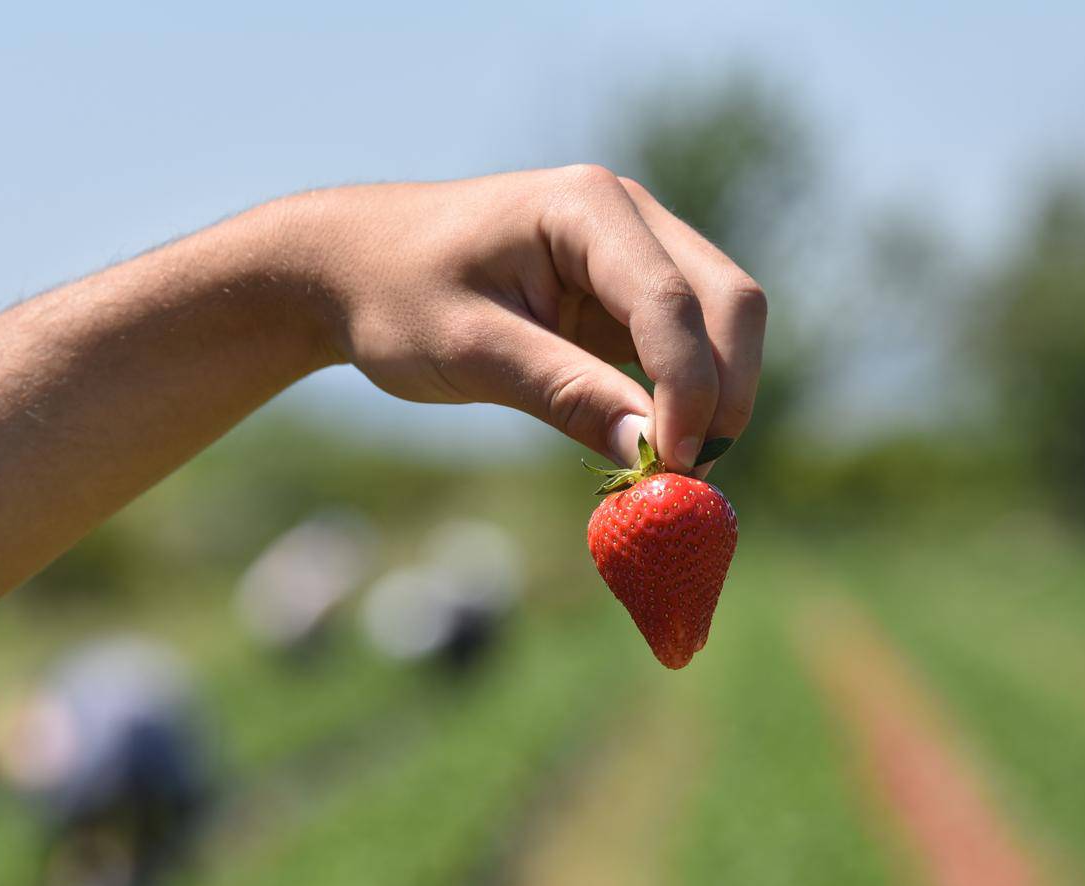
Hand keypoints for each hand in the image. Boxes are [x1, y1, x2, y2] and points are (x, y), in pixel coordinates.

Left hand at [281, 166, 766, 470]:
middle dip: (725, 393)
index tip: (672, 468)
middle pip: (729, 302)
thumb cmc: (397, 296)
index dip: (688, 390)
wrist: (355, 267)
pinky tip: (656, 448)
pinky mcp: (631, 294)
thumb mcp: (470, 350)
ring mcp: (638, 250)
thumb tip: (651, 453)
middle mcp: (629, 216)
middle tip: (691, 479)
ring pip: (724, 324)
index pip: (670, 302)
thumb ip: (563, 392)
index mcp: (588, 207)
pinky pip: (691, 345)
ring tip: (670, 473)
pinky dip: (691, 399)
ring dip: (717, 399)